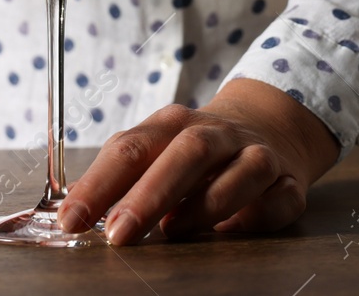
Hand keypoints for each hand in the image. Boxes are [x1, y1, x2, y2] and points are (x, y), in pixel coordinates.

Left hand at [59, 78, 340, 244]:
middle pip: (186, 152)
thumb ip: (123, 178)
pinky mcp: (288, 182)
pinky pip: (278, 198)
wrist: (269, 125)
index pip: (130, 148)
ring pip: (239, 170)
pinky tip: (233, 231)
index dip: (98, 185)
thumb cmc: (196, 150)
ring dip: (205, 203)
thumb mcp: (158, 150)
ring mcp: (255, 154)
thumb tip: (75, 214)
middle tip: (118, 234)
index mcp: (172, 124)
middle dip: (149, 194)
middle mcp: (216, 133)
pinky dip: (257, 216)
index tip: (71, 220)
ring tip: (173, 230)